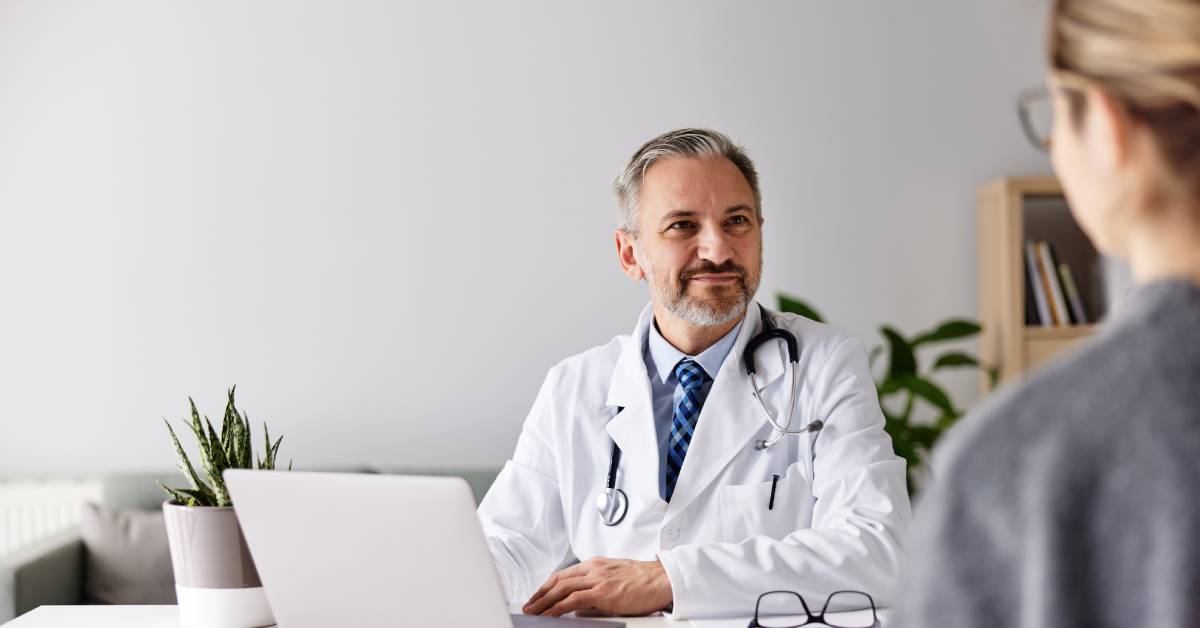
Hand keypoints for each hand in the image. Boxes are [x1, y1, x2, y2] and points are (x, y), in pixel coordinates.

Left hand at [522, 557, 672, 616]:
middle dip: (540, 594)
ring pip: (562, 588)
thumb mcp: (615, 578)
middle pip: (558, 580)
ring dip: (544, 601)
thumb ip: (597, 587)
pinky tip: (550, 613)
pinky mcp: (603, 592)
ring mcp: (598, 579)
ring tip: (533, 611)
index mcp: (596, 564)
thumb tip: (581, 604)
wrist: (662, 579)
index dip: (547, 585)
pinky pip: (574, 599)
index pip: (564, 574)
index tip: (538, 595)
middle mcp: (594, 568)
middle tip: (529, 605)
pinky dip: (558, 606)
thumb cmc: (644, 580)